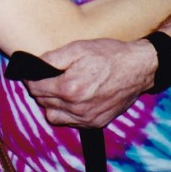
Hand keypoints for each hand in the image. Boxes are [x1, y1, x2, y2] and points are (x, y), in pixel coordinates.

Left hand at [28, 38, 157, 127]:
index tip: (34, 72)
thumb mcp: (78, 48)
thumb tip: (34, 64)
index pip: (35, 88)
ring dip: (52, 103)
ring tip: (61, 89)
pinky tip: (74, 99)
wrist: (138, 68)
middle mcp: (76, 108)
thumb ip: (52, 58)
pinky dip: (67, 112)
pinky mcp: (96, 123)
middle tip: (49, 77)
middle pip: (43, 102)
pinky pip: (71, 122)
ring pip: (53, 116)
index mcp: (69, 88)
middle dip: (42, 89)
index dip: (32, 78)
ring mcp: (87, 118)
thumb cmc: (109, 55)